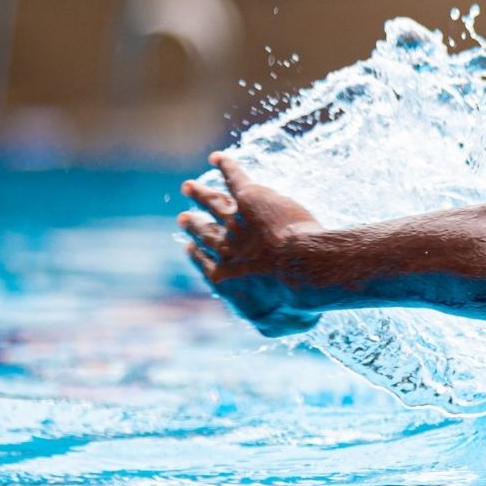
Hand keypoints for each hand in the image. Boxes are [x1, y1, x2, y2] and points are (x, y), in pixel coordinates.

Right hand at [180, 153, 324, 336]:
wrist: (302, 271)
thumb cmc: (296, 302)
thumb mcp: (286, 324)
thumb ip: (280, 324)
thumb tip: (285, 326)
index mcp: (226, 280)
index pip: (207, 265)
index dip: (198, 255)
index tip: (190, 249)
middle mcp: (224, 249)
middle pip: (204, 233)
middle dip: (194, 224)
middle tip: (184, 217)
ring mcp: (236, 222)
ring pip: (213, 204)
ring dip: (201, 194)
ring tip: (191, 186)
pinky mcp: (251, 199)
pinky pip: (234, 178)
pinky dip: (226, 167)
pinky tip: (218, 158)